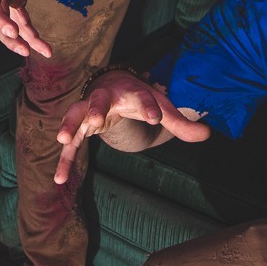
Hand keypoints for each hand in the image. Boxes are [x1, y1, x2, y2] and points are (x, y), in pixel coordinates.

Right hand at [52, 71, 210, 183]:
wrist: (110, 85)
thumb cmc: (138, 98)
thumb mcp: (160, 106)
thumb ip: (179, 122)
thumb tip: (207, 134)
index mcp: (130, 92)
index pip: (142, 98)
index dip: (149, 106)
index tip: (156, 117)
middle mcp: (106, 97)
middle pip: (98, 99)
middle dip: (95, 108)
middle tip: (95, 119)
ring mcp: (89, 110)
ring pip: (75, 115)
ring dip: (69, 126)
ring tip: (61, 140)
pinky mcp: (80, 126)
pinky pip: (70, 144)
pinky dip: (64, 160)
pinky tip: (59, 180)